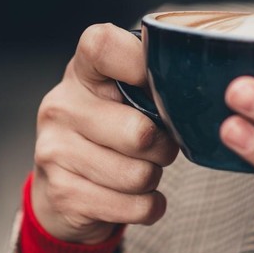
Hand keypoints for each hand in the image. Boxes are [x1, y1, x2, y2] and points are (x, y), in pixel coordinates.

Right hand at [32, 23, 178, 243]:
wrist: (64, 192)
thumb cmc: (110, 134)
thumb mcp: (123, 97)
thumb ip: (151, 84)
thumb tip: (198, 90)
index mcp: (81, 72)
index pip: (103, 45)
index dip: (139, 63)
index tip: (156, 86)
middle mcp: (61, 105)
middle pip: (140, 132)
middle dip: (164, 148)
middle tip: (157, 147)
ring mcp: (55, 151)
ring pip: (140, 175)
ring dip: (154, 179)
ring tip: (140, 170)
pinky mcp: (64, 194)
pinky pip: (135, 207)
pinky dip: (148, 206)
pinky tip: (134, 197)